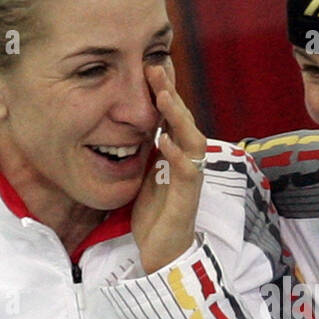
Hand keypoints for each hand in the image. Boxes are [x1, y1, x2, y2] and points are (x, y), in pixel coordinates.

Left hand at [131, 64, 205, 274]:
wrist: (163, 253)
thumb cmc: (155, 215)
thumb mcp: (144, 175)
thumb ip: (143, 151)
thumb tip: (126, 125)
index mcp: (175, 155)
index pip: (172, 116)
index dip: (164, 91)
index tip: (150, 65)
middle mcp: (186, 162)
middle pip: (184, 120)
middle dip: (171, 93)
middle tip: (155, 67)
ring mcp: (190, 179)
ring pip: (192, 140)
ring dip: (178, 117)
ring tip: (163, 96)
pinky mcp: (187, 199)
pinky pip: (186, 172)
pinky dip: (176, 155)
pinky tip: (164, 140)